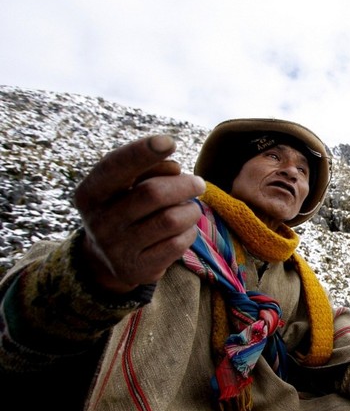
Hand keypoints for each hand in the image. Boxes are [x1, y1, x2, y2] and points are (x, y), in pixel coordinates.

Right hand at [74, 135, 205, 293]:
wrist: (110, 259)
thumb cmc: (125, 208)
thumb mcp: (125, 186)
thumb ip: (147, 169)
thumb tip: (174, 168)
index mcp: (90, 193)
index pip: (115, 167)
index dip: (142, 152)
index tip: (169, 141)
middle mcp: (99, 221)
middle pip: (152, 193)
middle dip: (184, 185)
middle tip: (199, 184)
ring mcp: (117, 249)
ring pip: (171, 220)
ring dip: (190, 210)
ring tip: (191, 208)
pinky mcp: (138, 269)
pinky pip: (178, 244)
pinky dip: (189, 232)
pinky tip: (184, 229)